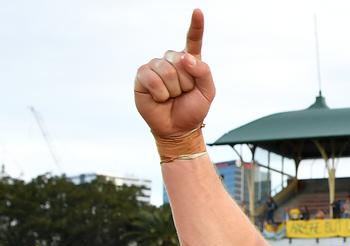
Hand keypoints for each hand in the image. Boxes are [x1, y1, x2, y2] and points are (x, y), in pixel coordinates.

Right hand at [134, 10, 215, 138]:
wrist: (177, 129)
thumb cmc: (193, 110)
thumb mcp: (207, 92)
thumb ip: (204, 72)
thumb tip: (184, 57)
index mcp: (190, 61)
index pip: (193, 40)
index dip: (196, 26)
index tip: (198, 11)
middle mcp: (172, 60)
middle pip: (180, 60)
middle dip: (186, 82)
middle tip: (183, 93)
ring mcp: (156, 66)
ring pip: (166, 70)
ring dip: (172, 89)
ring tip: (171, 97)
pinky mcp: (142, 75)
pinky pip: (152, 78)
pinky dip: (159, 92)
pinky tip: (159, 98)